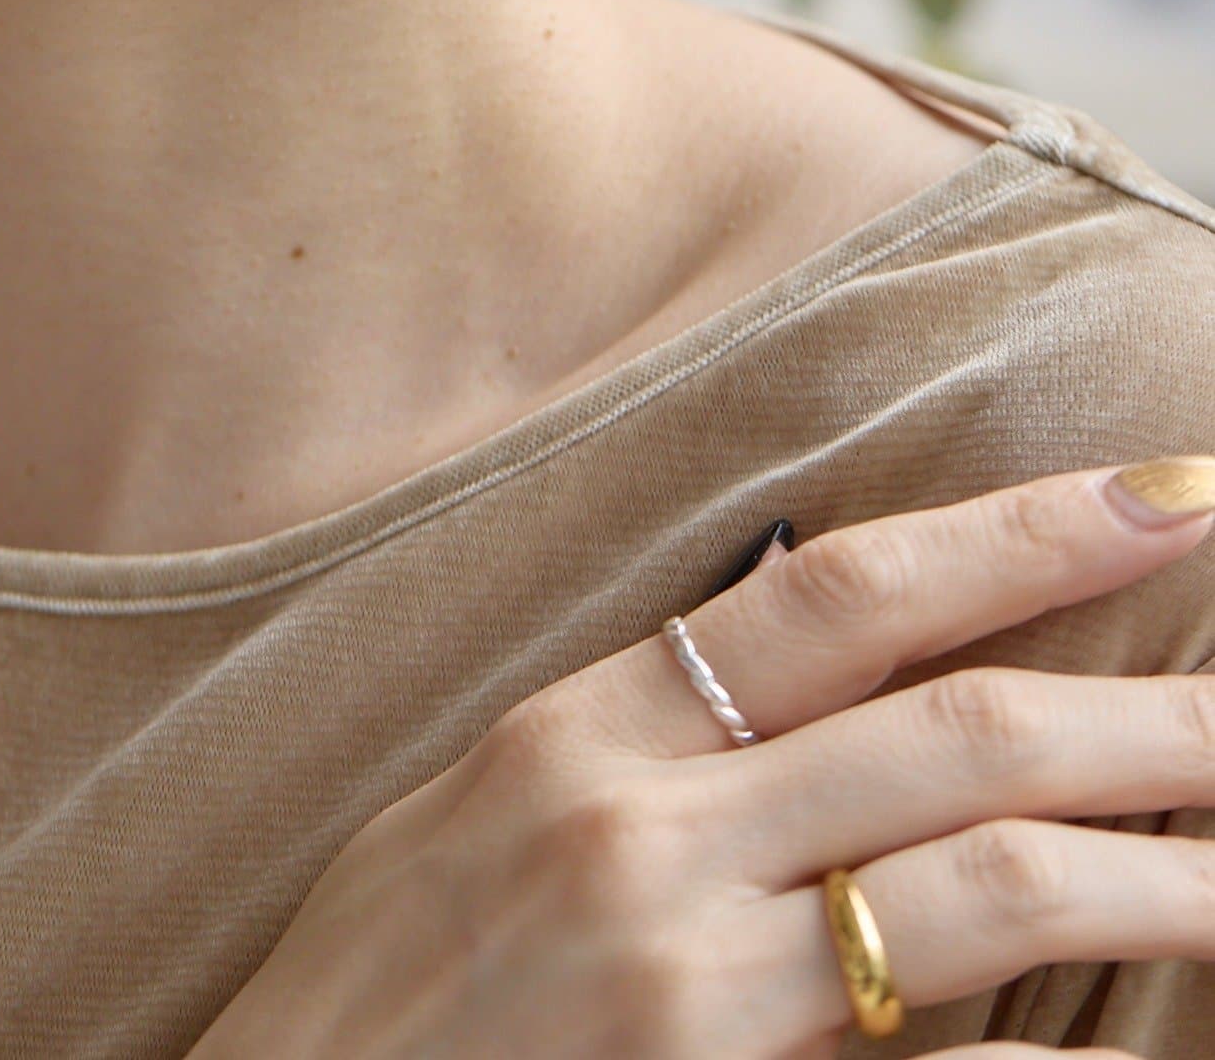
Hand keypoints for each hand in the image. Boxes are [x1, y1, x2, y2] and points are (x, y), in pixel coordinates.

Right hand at [194, 459, 1214, 1058]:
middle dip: (1142, 701)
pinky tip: (1151, 1054)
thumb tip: (793, 635)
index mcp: (576, 732)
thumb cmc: (366, 987)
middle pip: (952, 729)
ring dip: (1156, 863)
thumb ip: (631, 733)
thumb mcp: (465, 808)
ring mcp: (678, 976)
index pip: (837, 593)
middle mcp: (638, 831)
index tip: (1151, 499)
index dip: (1013, 536)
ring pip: (976, 882)